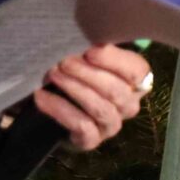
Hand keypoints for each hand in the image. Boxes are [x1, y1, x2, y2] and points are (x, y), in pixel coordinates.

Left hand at [30, 44, 152, 153]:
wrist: (61, 110)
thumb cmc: (82, 78)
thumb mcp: (92, 61)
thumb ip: (96, 51)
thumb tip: (86, 39)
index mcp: (137, 83)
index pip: (137, 72)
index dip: (115, 61)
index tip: (90, 51)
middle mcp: (129, 106)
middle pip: (116, 91)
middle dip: (87, 74)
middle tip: (63, 62)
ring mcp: (112, 125)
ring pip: (100, 108)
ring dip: (74, 89)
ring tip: (52, 75)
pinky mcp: (92, 140)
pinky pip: (80, 126)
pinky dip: (59, 109)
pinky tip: (41, 96)